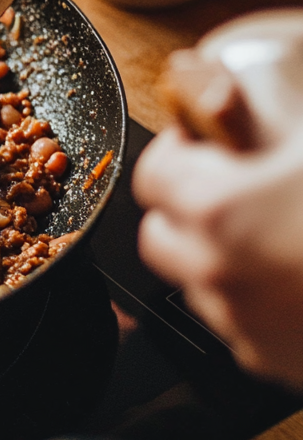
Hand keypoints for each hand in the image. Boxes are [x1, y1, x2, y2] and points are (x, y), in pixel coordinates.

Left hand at [133, 108, 302, 390]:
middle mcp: (216, 270)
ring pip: (200, 278)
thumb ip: (264, 99)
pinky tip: (302, 276)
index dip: (183, 150)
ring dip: (223, 253)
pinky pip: (240, 322)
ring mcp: (243, 323)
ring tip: (283, 232)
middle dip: (193, 206)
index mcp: (218, 207)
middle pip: (166, 231)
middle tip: (242, 188)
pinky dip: (256, 299)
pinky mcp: (272, 361)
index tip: (210, 144)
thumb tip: (215, 78)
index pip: (153, 172)